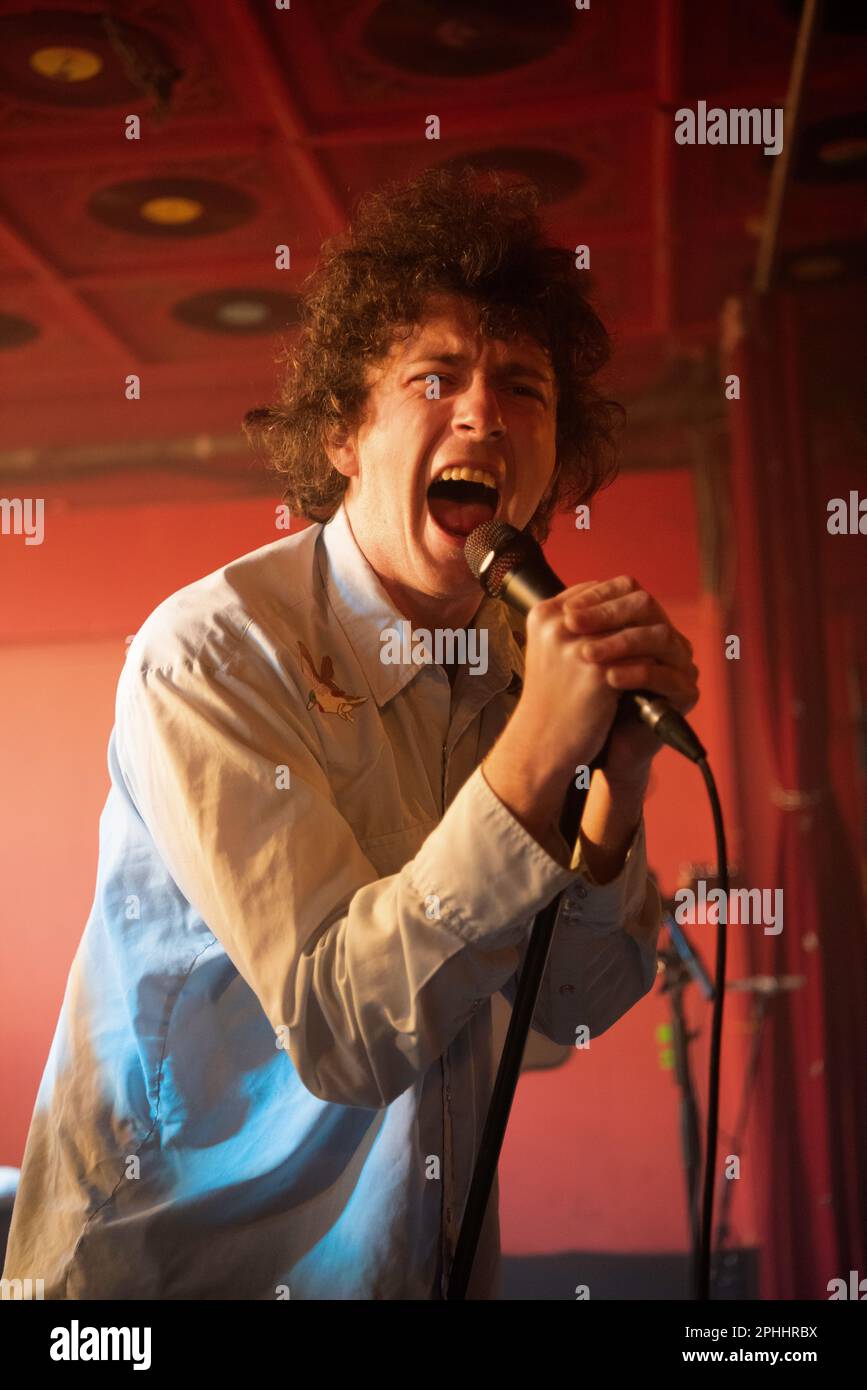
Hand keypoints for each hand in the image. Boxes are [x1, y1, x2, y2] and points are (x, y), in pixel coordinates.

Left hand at [562, 575, 699, 785]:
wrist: (598, 745)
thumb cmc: (584, 698)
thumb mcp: (575, 655)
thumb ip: (575, 627)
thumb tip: (556, 604)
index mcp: (640, 621)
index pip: (628, 590)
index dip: (599, 596)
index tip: (566, 612)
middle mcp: (664, 636)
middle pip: (646, 606)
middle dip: (606, 614)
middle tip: (571, 625)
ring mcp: (679, 662)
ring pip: (659, 637)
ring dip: (619, 642)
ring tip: (586, 654)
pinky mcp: (686, 692)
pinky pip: (666, 676)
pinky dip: (636, 674)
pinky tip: (610, 678)